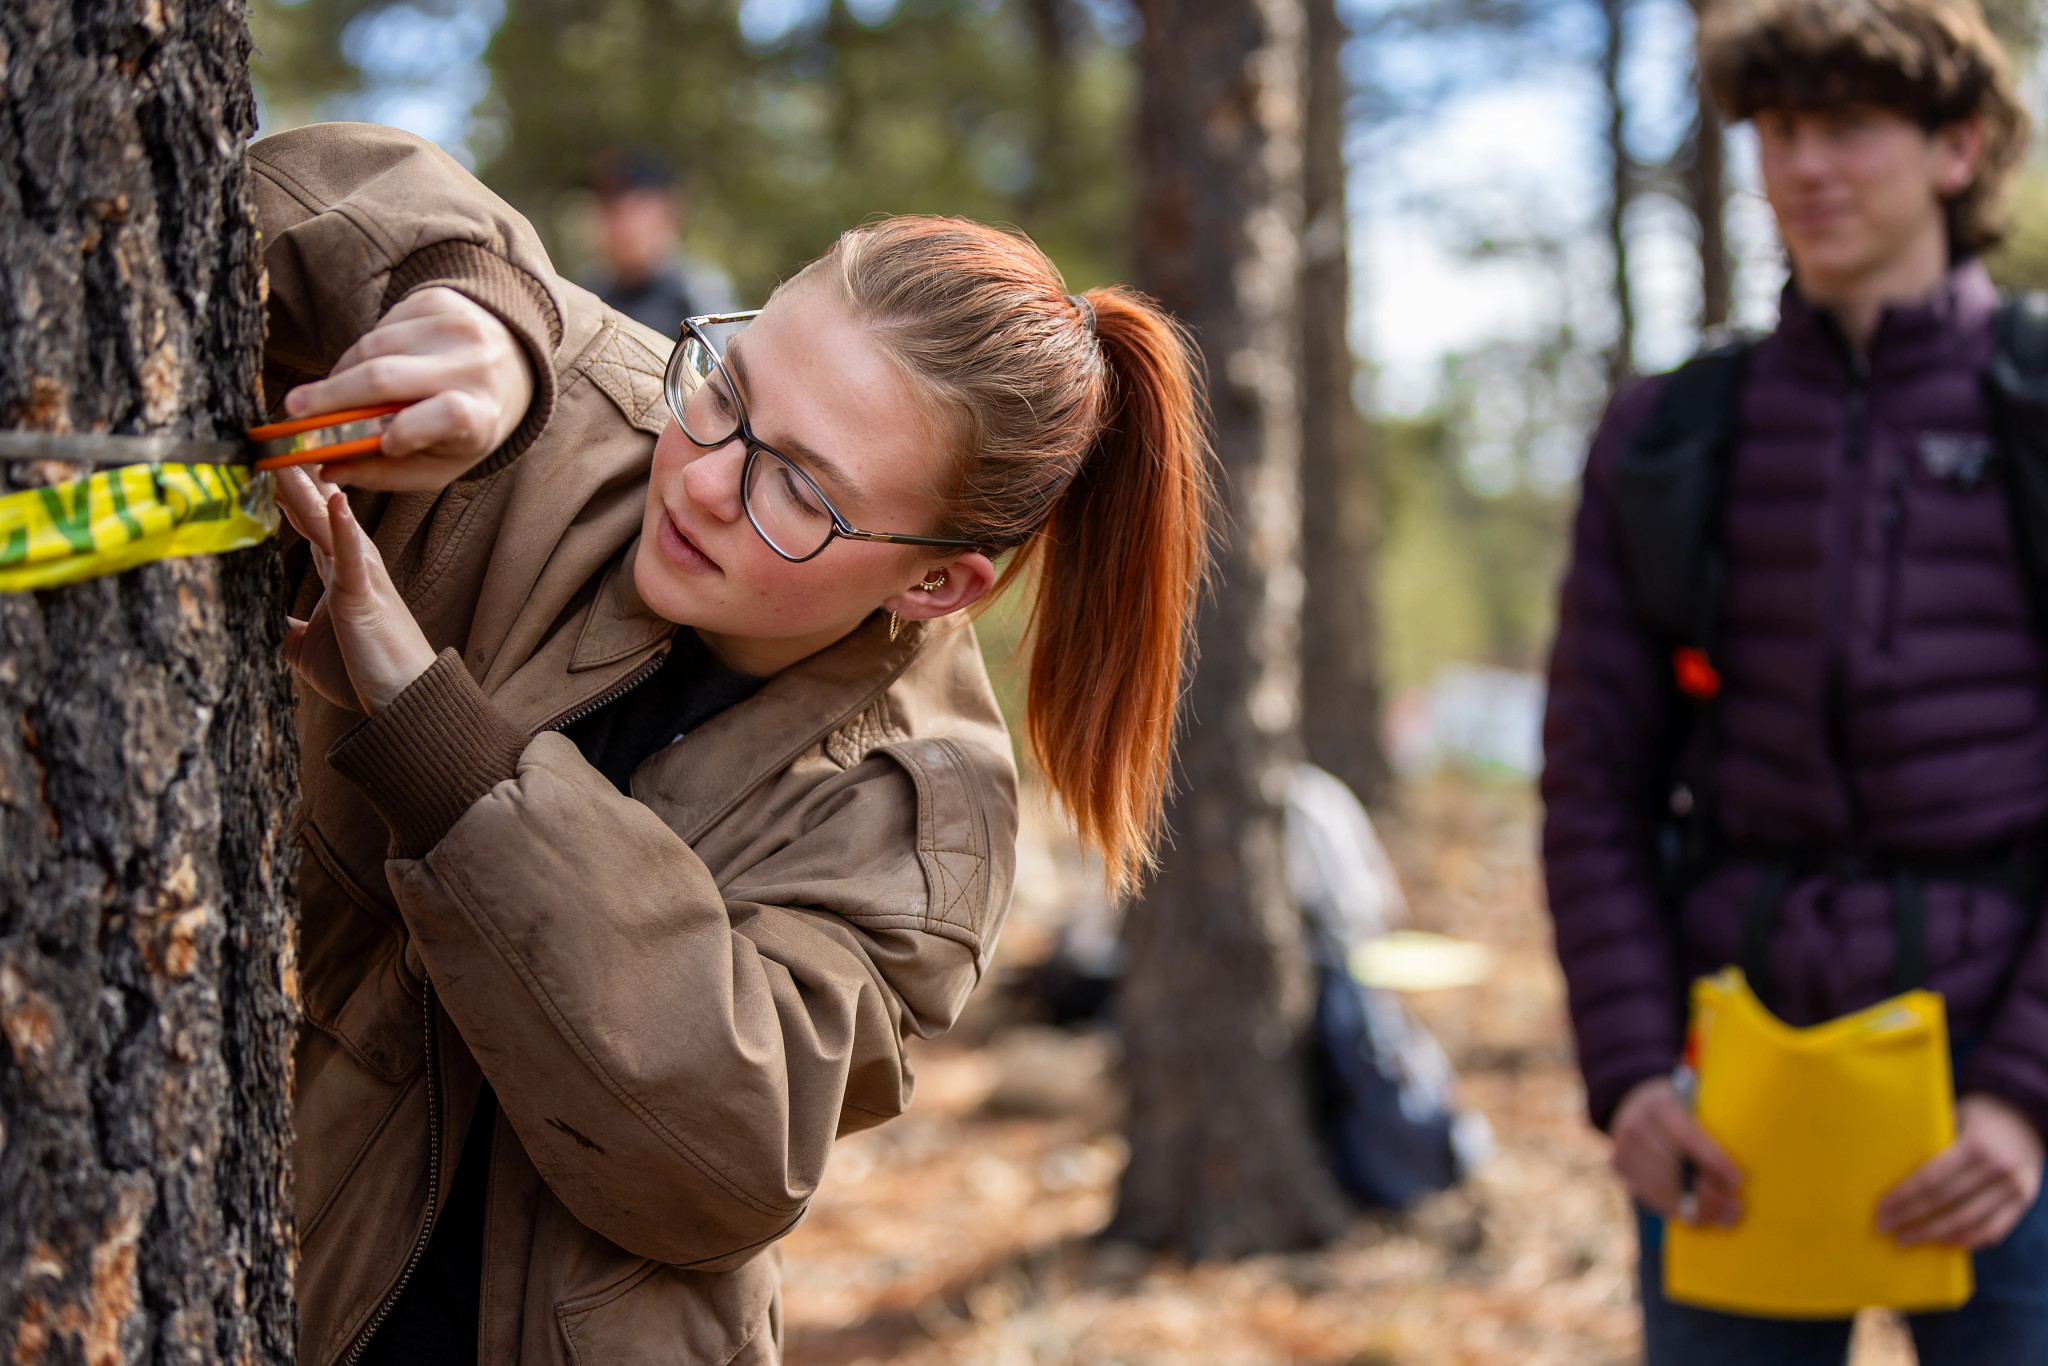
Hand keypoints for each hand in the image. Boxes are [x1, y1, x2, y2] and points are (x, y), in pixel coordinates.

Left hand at [277, 467, 438, 714]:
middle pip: (316, 508)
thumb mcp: (307, 649)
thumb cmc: (364, 673)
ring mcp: (360, 575)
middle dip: (292, 473)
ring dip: (310, 487)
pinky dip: (344, 527)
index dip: (285, 492)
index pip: (306, 521)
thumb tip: (263, 624)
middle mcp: (351, 564)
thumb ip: (288, 629)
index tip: (262, 461)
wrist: (404, 699)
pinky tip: (337, 500)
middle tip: (269, 434)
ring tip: (291, 451)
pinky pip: (352, 556)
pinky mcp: (365, 595)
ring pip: (329, 521)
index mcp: (338, 572)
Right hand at [280, 287, 534, 490]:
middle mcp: (475, 365)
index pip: (450, 415)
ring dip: (340, 374)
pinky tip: (367, 367)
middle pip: (387, 377)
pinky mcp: (439, 300)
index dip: (408, 430)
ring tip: (330, 395)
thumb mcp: (441, 462)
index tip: (379, 442)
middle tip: (293, 411)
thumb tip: (327, 470)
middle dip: (331, 396)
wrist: (510, 364)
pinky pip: (380, 326)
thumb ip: (387, 474)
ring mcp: (457, 326)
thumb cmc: (467, 425)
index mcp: (485, 414)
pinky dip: (361, 352)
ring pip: (373, 347)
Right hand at [1611, 1076, 1744, 1225]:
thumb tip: (1733, 1171)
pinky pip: (1652, 1197)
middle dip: (1708, 1194)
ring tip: (1724, 1217)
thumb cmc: (1674, 1108)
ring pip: (1663, 1189)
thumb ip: (1707, 1129)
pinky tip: (1701, 1216)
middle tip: (1734, 1208)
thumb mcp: (1689, 1104)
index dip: (1713, 1162)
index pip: (1688, 1139)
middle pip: (1674, 1170)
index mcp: (1659, 1106)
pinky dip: (1679, 1210)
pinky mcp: (1619, 1167)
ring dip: (1697, 1209)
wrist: (1630, 1102)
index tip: (1736, 1181)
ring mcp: (1623, 1148)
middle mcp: (1636, 1127)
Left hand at [1877, 1093, 2043, 1248]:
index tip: (1882, 1209)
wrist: (2028, 1113)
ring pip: (1969, 1223)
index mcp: (1976, 1146)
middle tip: (1885, 1227)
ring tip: (1907, 1239)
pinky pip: (1995, 1230)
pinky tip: (1943, 1242)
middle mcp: (1998, 1170)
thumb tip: (1892, 1159)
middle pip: (1946, 1204)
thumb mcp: (1956, 1113)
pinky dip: (1968, 1240)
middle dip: (1912, 1219)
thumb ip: (1932, 1136)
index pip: (1932, 1180)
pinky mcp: (2025, 1201)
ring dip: (1935, 1235)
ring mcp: (2015, 1188)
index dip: (1904, 1198)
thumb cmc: (1981, 1112)